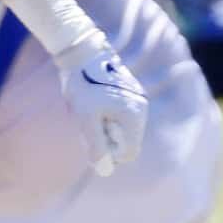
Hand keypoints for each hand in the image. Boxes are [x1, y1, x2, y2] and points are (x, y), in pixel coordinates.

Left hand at [57, 35, 148, 174]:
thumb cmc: (82, 85)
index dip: (109, 154)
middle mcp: (141, 108)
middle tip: (87, 123)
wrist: (81, 52)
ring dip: (104, 128)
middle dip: (105, 139)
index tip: (92, 138)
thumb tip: (105, 170)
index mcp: (134, 115)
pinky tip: (92, 103)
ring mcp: (136, 99)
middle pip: (126, 142)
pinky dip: (106, 116)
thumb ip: (96, 146)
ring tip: (88, 110)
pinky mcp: (129, 93)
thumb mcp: (85, 119)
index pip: (129, 153)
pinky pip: (120, 117)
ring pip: (122, 129)